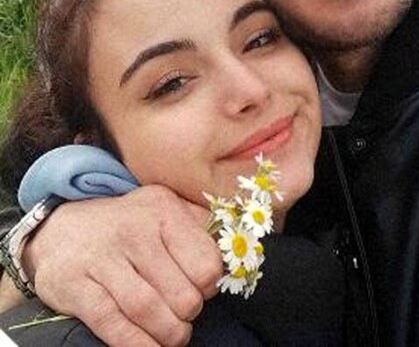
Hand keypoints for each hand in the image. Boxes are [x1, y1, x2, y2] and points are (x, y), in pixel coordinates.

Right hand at [23, 185, 222, 345]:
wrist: (60, 228)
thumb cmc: (126, 223)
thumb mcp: (163, 208)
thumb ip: (197, 224)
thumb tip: (235, 244)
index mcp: (163, 211)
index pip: (206, 263)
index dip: (210, 286)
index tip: (202, 290)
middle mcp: (134, 231)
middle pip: (181, 293)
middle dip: (189, 314)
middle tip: (186, 316)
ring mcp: (103, 258)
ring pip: (149, 310)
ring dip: (169, 334)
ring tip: (174, 336)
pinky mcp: (76, 285)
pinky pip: (113, 324)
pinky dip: (136, 344)